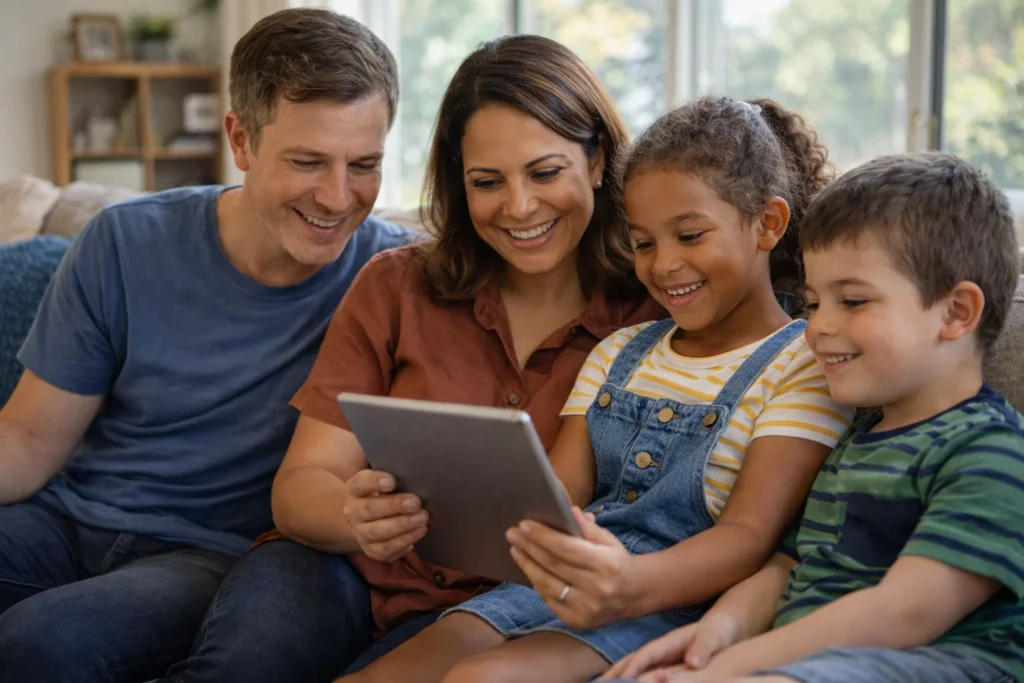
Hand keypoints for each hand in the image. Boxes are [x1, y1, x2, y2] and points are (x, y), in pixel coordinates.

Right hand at [343, 469, 427, 562]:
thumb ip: (395, 476)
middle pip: (369, 509)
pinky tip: (418, 533)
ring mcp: (360, 534)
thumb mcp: (385, 481)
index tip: (392, 481)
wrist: (369, 519)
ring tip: (422, 520)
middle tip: (415, 503)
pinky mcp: (371, 550)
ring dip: (401, 526)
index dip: (375, 482)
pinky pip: (385, 551)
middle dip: (394, 506)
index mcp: (355, 490)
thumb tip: (413, 476)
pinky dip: (402, 543)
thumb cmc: (384, 494)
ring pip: (377, 532)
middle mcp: (353, 512)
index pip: (361, 483)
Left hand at [507, 507, 635, 628]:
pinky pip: (549, 599)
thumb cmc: (617, 562)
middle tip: (512, 533)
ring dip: (527, 564)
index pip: (565, 547)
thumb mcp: (608, 540)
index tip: (524, 524)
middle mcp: (596, 588)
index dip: (542, 536)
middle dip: (529, 546)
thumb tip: (566, 510)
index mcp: (605, 564)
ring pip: (546, 584)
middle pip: (552, 564)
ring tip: (515, 549)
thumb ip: (586, 527)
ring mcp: (585, 608)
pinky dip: (536, 582)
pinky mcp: (577, 621)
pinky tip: (528, 568)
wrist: (635, 594)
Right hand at [602, 613, 740, 679]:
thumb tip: (694, 662)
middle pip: (631, 659)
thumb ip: (703, 648)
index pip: (646, 655)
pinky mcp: (663, 663)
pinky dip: (628, 678)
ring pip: (632, 666)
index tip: (622, 679)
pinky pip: (642, 672)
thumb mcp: (715, 639)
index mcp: (669, 642)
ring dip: (616, 676)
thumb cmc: (718, 633)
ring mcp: (659, 656)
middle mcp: (659, 649)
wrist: (721, 626)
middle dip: (614, 671)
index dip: (634, 666)